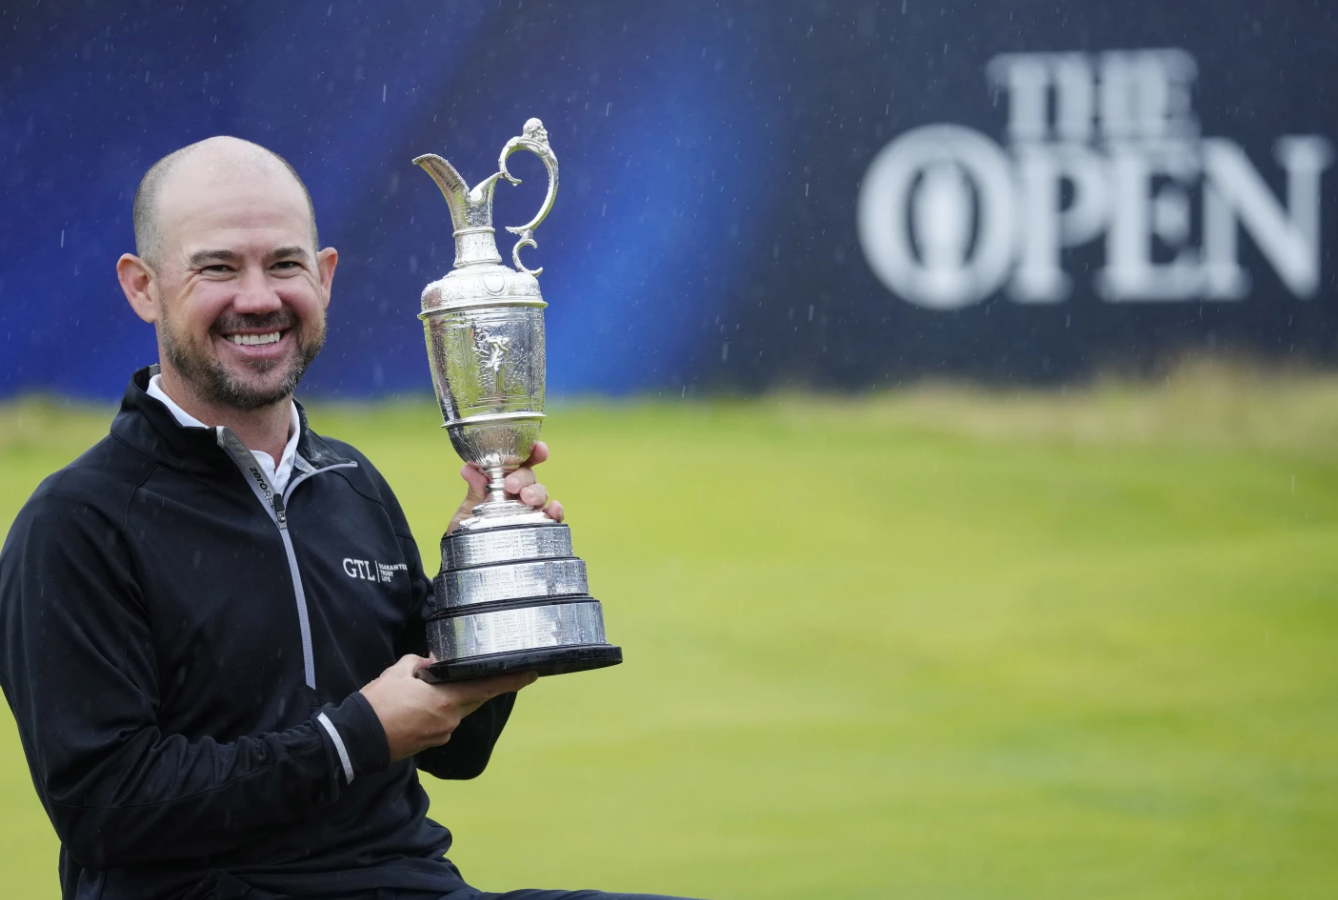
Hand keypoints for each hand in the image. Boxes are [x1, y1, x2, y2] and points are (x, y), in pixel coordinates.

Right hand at [359, 655, 536, 760]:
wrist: (357, 740)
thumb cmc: (378, 703)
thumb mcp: (399, 672)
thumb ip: (422, 664)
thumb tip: (433, 664)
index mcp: (447, 700)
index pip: (487, 688)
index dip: (512, 681)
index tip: (531, 674)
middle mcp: (451, 720)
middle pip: (475, 699)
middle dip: (479, 685)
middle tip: (486, 671)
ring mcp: (442, 734)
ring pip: (457, 710)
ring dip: (452, 697)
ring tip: (430, 687)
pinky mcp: (431, 743)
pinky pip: (443, 721)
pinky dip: (439, 710)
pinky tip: (421, 704)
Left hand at [446, 440, 564, 534]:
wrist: (467, 564)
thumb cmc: (467, 535)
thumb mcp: (465, 513)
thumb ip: (473, 492)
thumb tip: (469, 470)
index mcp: (502, 483)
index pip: (519, 463)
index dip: (532, 452)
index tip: (538, 448)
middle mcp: (519, 494)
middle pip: (530, 477)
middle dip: (524, 477)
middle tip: (511, 485)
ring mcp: (530, 511)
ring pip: (541, 494)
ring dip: (537, 492)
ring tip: (526, 498)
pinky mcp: (538, 529)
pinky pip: (552, 518)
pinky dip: (556, 512)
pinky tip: (553, 510)